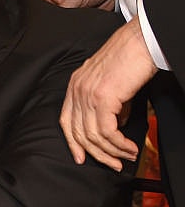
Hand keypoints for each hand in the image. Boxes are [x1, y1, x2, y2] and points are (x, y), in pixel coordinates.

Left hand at [61, 18, 155, 170]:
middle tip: (114, 165)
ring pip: (93, 135)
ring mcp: (87, 93)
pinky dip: (119, 144)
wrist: (140, 41)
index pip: (65, 121)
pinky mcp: (103, 97)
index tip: (81, 158)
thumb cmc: (130, 59)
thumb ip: (108, 104)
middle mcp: (76, 90)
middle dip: (97, 154)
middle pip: (78, 132)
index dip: (72, 142)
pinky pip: (107, 131)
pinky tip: (130, 147)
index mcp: (74, 85)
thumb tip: (116, 124)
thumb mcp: (111, 84)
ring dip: (112, 151)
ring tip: (128, 155)